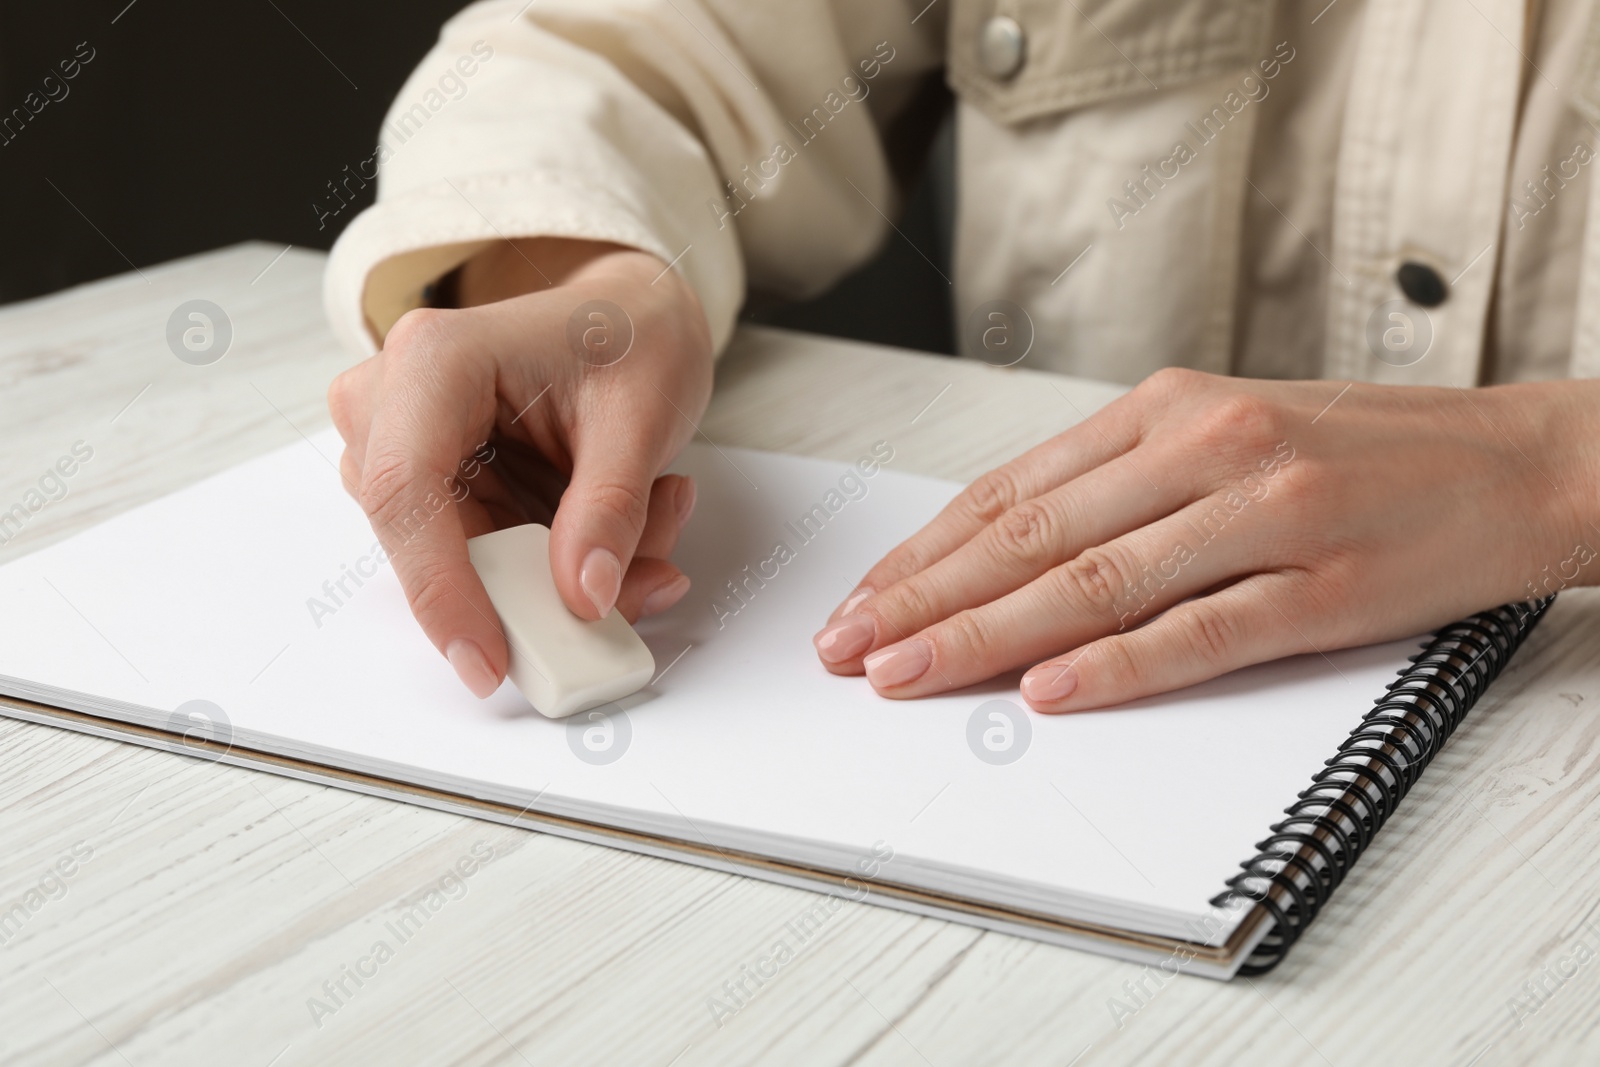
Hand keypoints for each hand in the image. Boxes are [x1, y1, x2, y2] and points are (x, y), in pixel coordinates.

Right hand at [328, 238, 712, 697]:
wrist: (631, 316)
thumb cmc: (629, 337)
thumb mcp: (643, 416)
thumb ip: (611, 508)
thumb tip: (583, 596)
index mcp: (434, 359)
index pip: (404, 490)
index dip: (439, 589)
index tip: (488, 660)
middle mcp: (396, 400)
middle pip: (428, 539)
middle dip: (534, 588)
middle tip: (641, 584)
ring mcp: (406, 446)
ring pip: (462, 560)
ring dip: (560, 572)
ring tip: (652, 521)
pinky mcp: (437, 486)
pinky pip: (486, 560)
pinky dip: (559, 563)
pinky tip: (626, 523)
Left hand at [813, 369, 1598, 711]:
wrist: (1517, 461)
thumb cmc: (1357, 451)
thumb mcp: (1223, 430)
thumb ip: (1119, 483)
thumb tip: (1000, 549)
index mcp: (1167, 407)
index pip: (1012, 490)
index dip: (923, 552)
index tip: (859, 601)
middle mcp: (1203, 446)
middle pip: (1031, 535)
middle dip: (923, 598)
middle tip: (846, 647)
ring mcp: (1263, 514)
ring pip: (1094, 582)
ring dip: (987, 634)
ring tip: (907, 674)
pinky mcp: (1321, 586)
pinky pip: (1201, 629)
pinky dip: (1119, 664)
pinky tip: (1049, 691)